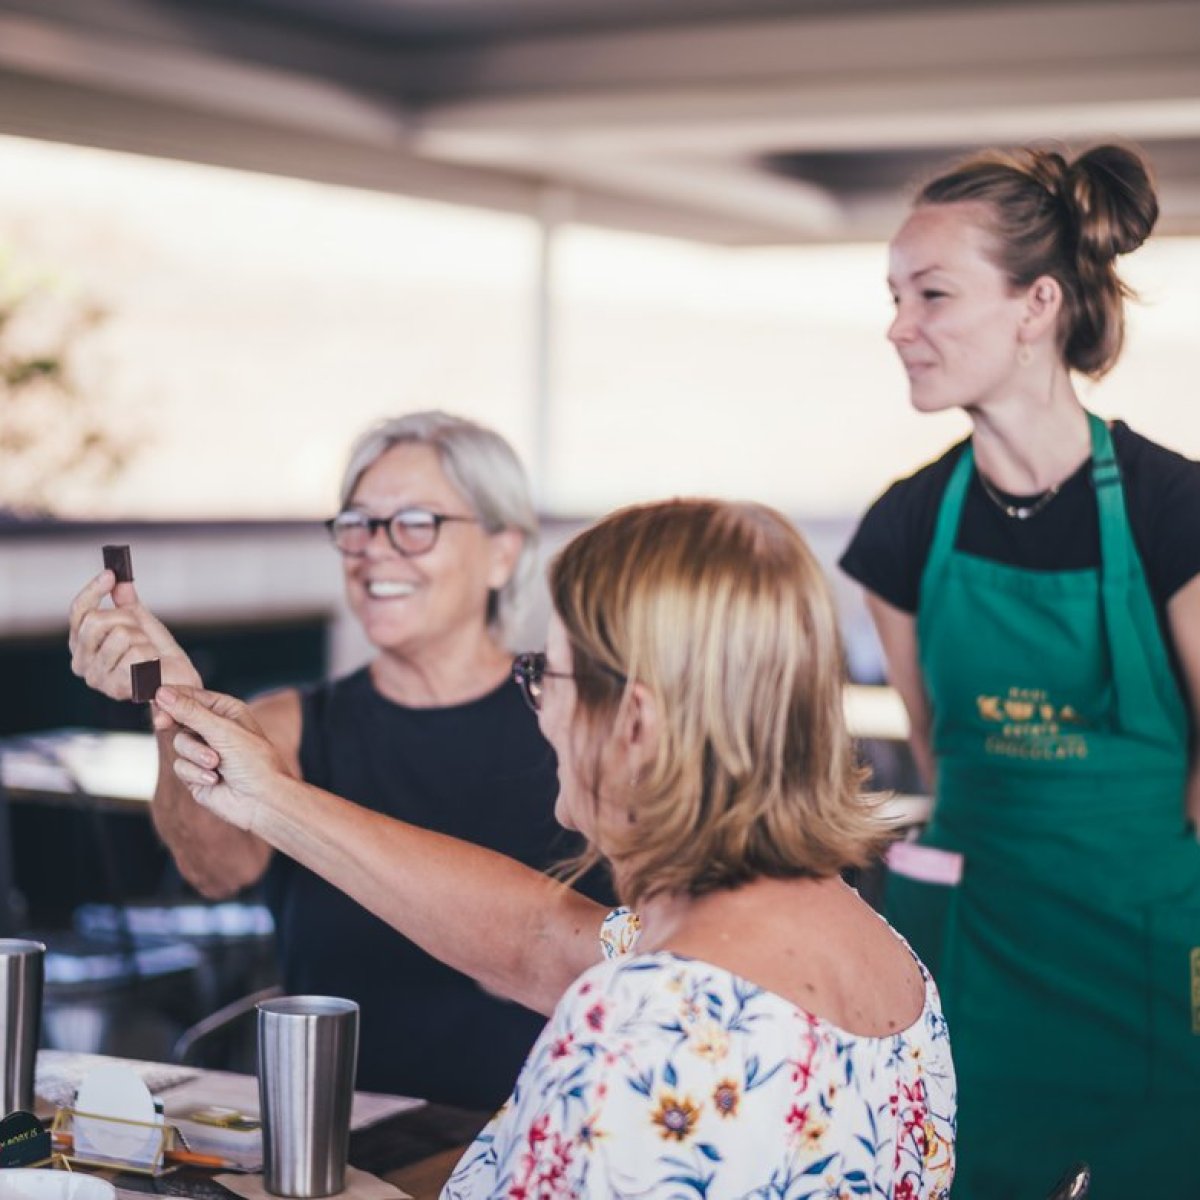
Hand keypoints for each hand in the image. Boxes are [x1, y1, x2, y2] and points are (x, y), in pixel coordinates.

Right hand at [68, 570, 200, 730]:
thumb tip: (120, 578)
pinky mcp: (115, 688)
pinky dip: (151, 655)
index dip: (93, 590)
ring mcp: (97, 677)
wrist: (178, 682)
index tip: (111, 574)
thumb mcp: (141, 622)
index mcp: (82, 645)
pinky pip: (136, 654)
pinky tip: (153, 666)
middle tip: (142, 632)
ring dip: (144, 640)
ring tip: (149, 654)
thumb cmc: (157, 654)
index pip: (78, 612)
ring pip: (120, 635)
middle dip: (128, 619)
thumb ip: (127, 602)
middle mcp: (82, 662)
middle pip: (96, 620)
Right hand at [155, 685, 287, 832]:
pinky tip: (214, 780)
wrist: (261, 801)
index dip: (174, 696)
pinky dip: (196, 773)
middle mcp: (215, 730)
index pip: (193, 696)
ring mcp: (204, 752)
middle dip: (175, 724)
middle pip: (179, 718)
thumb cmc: (253, 762)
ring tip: (215, 763)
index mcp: (227, 712)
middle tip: (162, 723)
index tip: (157, 697)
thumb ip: (191, 713)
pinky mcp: (196, 774)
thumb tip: (162, 692)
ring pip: (179, 744)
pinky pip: (180, 766)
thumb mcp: (223, 731)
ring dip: (195, 754)